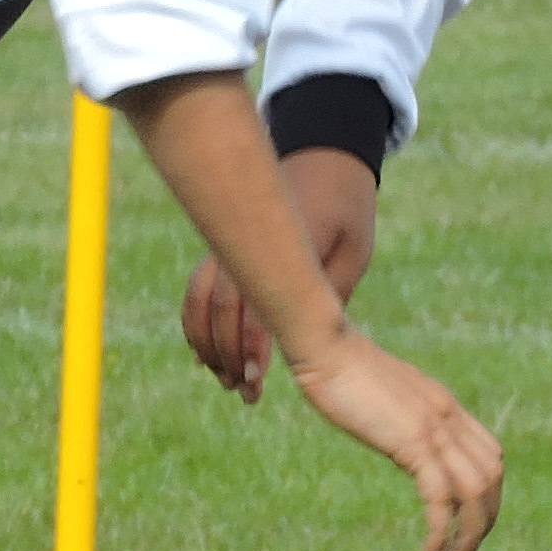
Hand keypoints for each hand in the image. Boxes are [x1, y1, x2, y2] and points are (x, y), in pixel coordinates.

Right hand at [180, 149, 375, 400]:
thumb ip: (331, 292)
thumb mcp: (354, 250)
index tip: (256, 378)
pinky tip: (206, 355)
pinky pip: (199, 288)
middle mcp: (247, 243)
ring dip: (208, 343)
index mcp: (284, 244)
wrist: (325, 158)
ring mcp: (230, 244)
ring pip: (201, 299)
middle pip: (223, 306)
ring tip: (226, 380)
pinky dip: (197, 322)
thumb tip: (311, 341)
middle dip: (228, 354)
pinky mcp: (224, 249)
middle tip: (243, 392)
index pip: (258, 303)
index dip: (252, 345)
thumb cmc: (347, 208)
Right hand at [286, 326, 502, 550]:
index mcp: (445, 406)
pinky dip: (442, 532)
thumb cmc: (339, 368)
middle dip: (484, 523)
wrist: (325, 347)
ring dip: (469, 537)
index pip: (491, 457)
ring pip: (476, 492)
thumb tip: (395, 433)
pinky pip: (441, 498)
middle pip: (492, 478)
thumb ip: (399, 416)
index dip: (488, 495)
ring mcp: (434, 429)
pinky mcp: (412, 442)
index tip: (466, 523)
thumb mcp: (382, 396)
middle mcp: (449, 417)